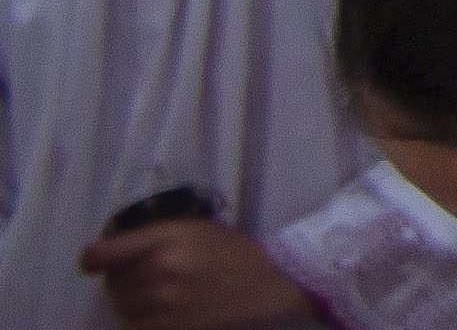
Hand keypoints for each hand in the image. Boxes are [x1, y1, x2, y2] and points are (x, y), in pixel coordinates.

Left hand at [74, 219, 313, 327]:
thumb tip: (108, 257)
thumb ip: (153, 241)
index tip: (92, 263)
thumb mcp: (194, 231)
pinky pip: (134, 327)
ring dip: (130, 304)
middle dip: (121, 281)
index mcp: (167, 237)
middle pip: (112, 282)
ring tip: (155, 298)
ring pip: (121, 306)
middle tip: (143, 280)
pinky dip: (139, 322)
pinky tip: (156, 315)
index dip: (92, 259)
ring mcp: (164, 302)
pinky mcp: (170, 327)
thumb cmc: (231, 253)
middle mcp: (161, 268)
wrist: (268, 284)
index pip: (105, 253)